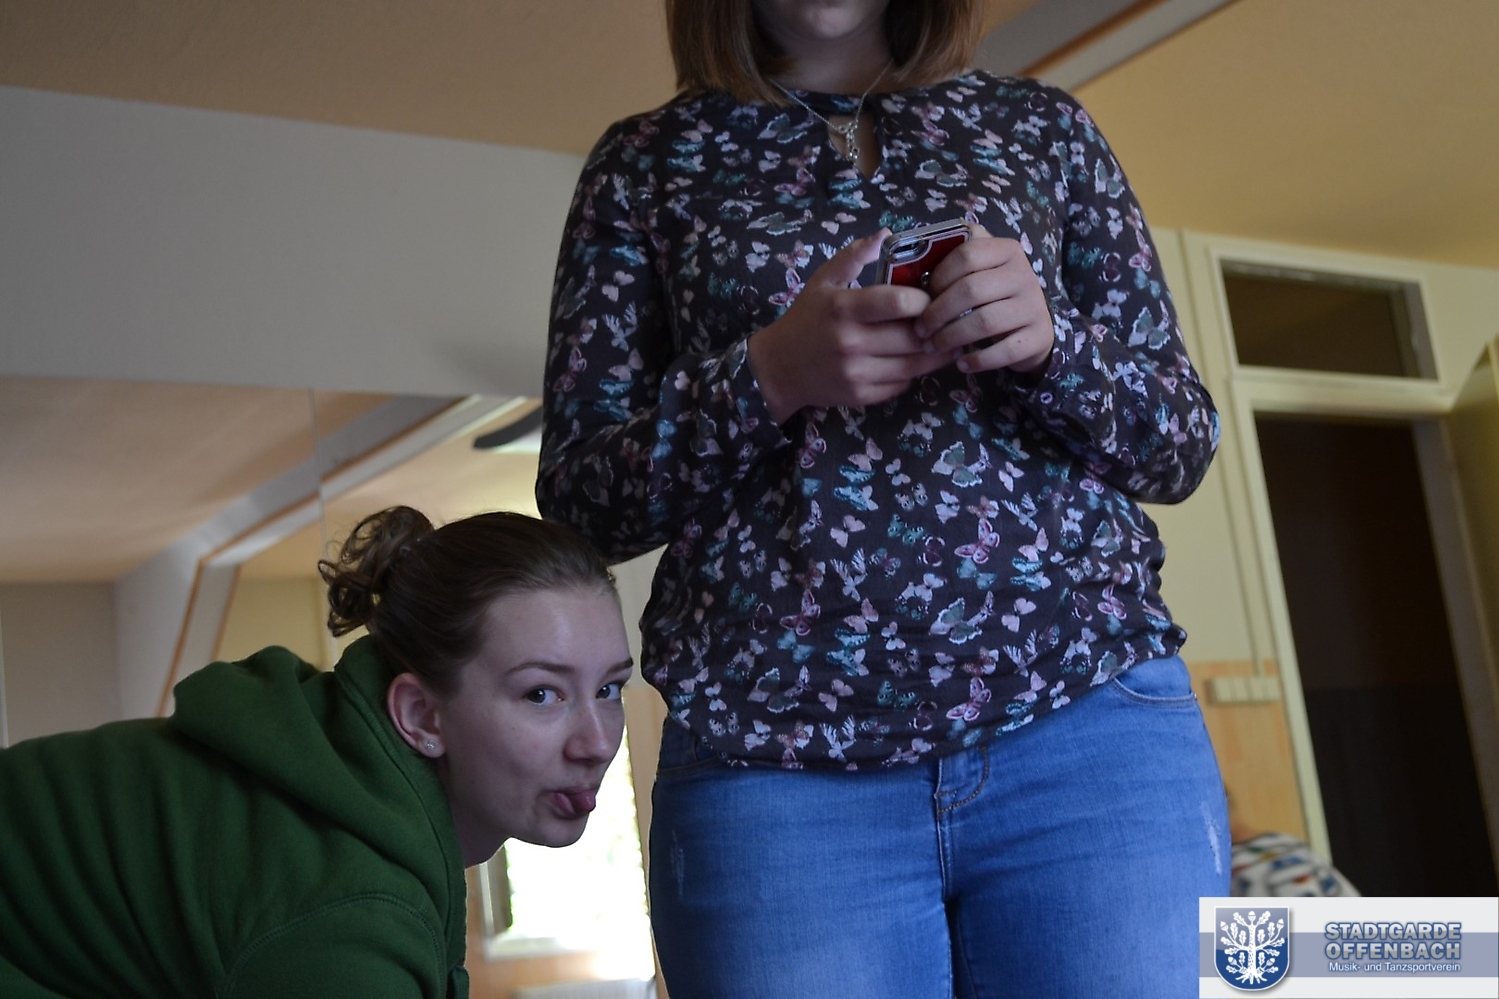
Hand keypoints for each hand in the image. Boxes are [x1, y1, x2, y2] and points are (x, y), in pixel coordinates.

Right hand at [748, 230, 950, 423]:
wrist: (779, 367)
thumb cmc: (806, 319)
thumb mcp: (822, 281)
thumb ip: (853, 256)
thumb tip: (885, 234)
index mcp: (843, 308)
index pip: (899, 303)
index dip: (924, 300)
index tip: (930, 297)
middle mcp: (850, 342)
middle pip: (914, 337)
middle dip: (935, 328)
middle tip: (947, 320)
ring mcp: (856, 373)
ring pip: (914, 365)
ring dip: (933, 354)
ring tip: (942, 341)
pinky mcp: (860, 396)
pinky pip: (901, 385)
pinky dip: (912, 373)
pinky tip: (912, 361)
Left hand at [916, 224, 1055, 375]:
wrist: (1034, 327)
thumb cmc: (993, 296)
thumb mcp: (980, 270)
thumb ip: (955, 258)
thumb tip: (913, 262)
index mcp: (1006, 250)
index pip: (967, 254)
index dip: (938, 277)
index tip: (921, 296)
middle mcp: (1024, 275)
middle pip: (971, 289)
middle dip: (938, 312)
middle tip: (920, 329)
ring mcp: (1034, 307)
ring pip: (985, 321)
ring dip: (952, 337)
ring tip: (933, 346)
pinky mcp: (1038, 337)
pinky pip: (1004, 351)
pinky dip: (978, 360)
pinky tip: (961, 364)